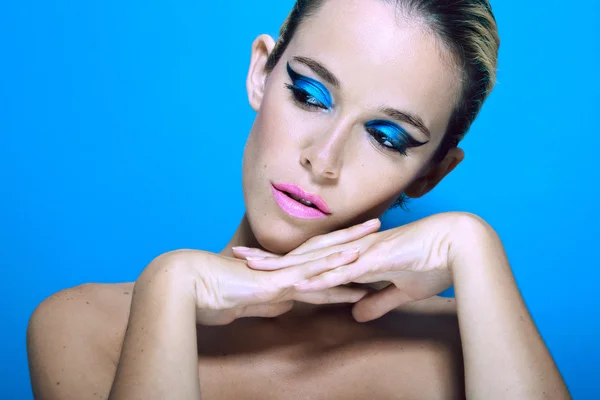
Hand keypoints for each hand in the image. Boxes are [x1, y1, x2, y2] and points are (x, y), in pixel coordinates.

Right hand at [141, 249, 368, 325]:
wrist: (186, 288)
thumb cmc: (212, 296)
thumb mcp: (249, 302)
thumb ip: (269, 301)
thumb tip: (285, 304)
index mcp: (279, 272)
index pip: (314, 258)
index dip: (337, 249)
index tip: (358, 243)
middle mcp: (284, 268)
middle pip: (324, 249)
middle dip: (351, 238)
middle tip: (377, 224)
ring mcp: (281, 273)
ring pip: (321, 257)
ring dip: (349, 247)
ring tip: (374, 237)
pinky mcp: (275, 283)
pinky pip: (309, 275)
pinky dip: (331, 267)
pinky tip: (350, 261)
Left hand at [237, 213, 477, 321]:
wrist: (459, 246)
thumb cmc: (431, 264)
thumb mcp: (398, 291)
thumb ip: (376, 301)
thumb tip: (357, 312)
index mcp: (355, 255)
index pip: (313, 258)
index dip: (286, 262)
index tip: (261, 265)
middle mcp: (353, 249)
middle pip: (304, 254)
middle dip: (272, 257)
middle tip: (239, 256)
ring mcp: (362, 252)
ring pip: (315, 258)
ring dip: (286, 264)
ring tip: (255, 267)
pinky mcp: (376, 259)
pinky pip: (343, 271)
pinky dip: (321, 278)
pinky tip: (299, 283)